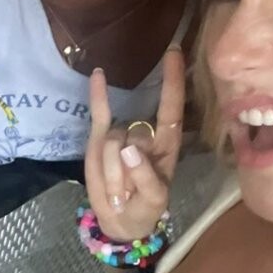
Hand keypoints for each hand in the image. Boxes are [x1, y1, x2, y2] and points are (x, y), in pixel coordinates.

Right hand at [84, 47, 185, 242]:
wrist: (120, 220)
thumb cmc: (145, 208)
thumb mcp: (153, 200)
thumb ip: (145, 177)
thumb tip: (128, 149)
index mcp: (167, 145)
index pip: (171, 108)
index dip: (173, 81)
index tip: (174, 52)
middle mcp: (146, 134)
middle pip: (134, 135)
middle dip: (126, 167)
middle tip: (127, 194)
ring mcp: (122, 134)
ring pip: (113, 139)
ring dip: (111, 169)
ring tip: (117, 190)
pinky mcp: (100, 138)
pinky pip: (99, 114)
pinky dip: (97, 95)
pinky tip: (98, 74)